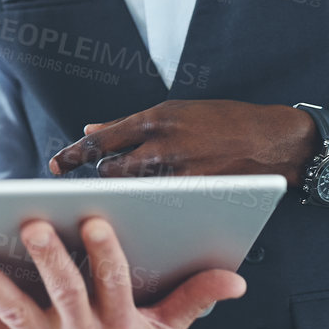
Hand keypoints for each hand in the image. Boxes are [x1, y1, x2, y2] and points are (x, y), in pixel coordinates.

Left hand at [49, 99, 314, 185]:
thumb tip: (89, 130)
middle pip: (112, 170)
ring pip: (134, 190)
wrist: (274, 139)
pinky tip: (153, 216)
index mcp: (155, 118)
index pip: (102, 139)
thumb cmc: (221, 122)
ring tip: (127, 202)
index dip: (73, 155)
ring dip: (126, 196)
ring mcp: (181, 170)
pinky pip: (162, 206)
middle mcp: (163, 143)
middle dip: (102, 180)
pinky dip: (152, 210)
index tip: (54, 167)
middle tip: (97, 190)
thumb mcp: (174, 112)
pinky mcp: (197, 193)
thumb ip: (130, 125)